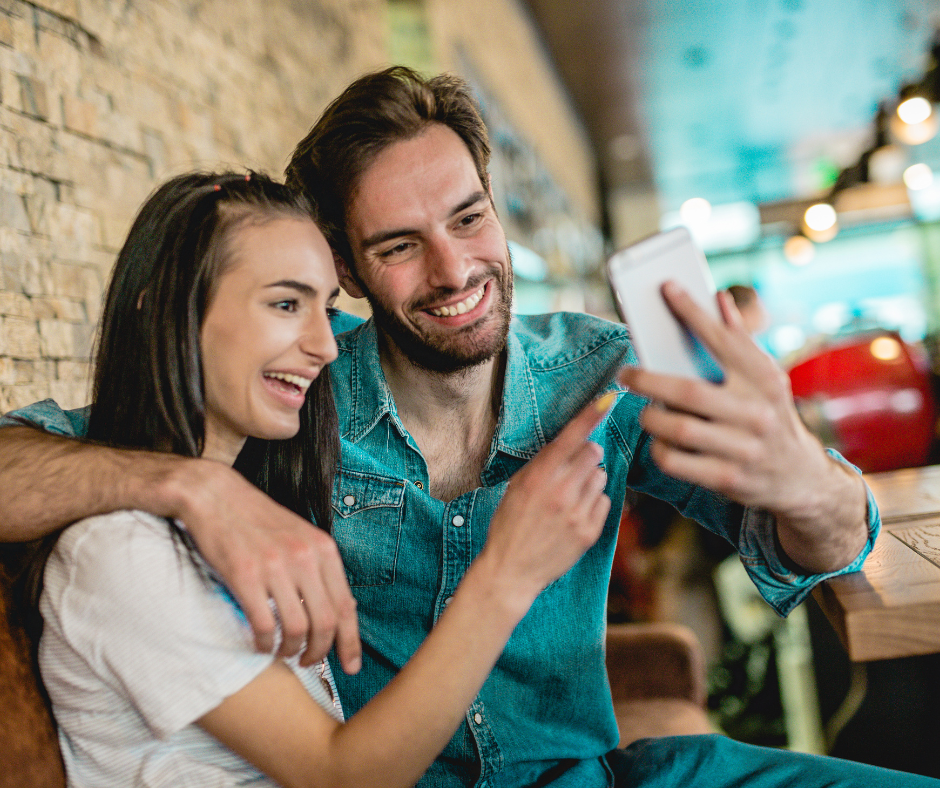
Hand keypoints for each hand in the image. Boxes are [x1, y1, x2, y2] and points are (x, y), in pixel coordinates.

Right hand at [167, 459, 360, 670]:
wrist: (216, 496)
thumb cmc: (258, 520)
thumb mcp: (301, 536)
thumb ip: (319, 569)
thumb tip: (336, 610)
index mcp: (323, 549)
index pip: (346, 606)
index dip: (351, 642)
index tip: (351, 666)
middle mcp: (304, 557)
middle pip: (326, 622)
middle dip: (320, 652)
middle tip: (308, 662)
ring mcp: (275, 566)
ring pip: (297, 628)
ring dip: (291, 651)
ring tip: (284, 653)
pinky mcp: (244, 575)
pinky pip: (263, 624)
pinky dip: (264, 643)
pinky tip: (260, 644)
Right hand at [477, 395, 612, 611]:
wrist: (511, 569)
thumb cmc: (510, 523)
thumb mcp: (517, 486)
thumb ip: (544, 463)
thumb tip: (574, 442)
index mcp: (539, 477)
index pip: (570, 438)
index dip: (590, 415)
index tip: (608, 398)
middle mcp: (561, 492)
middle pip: (593, 453)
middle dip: (586, 455)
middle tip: (571, 470)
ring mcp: (578, 513)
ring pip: (600, 477)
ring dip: (589, 481)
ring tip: (569, 499)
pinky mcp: (590, 532)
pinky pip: (604, 502)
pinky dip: (593, 504)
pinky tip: (574, 515)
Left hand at [619, 282, 866, 570]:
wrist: (802, 477)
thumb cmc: (771, 416)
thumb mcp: (766, 379)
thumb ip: (740, 342)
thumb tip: (720, 299)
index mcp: (763, 379)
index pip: (723, 340)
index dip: (693, 312)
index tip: (667, 288)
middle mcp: (755, 412)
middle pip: (688, 392)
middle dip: (648, 380)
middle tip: (626, 373)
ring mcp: (743, 448)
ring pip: (678, 429)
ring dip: (651, 418)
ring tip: (644, 410)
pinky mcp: (729, 478)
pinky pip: (677, 462)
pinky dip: (659, 449)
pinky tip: (657, 441)